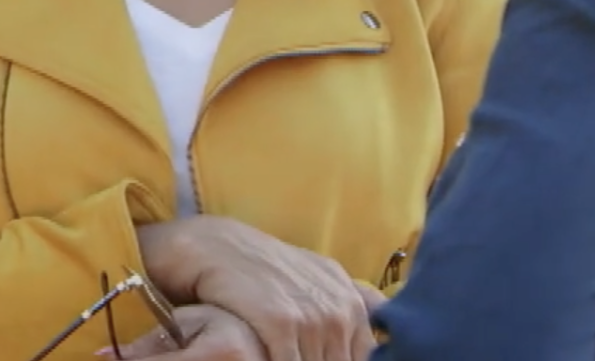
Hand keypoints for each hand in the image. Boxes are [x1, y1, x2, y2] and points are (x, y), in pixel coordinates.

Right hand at [138, 217, 374, 360]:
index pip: (364, 356)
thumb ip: (351, 300)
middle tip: (299, 357)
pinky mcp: (281, 323)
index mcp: (350, 301)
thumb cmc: (263, 267)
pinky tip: (264, 358)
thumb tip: (381, 321)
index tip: (325, 359)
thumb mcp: (317, 275)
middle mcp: (338, 308)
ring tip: (280, 358)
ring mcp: (311, 316)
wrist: (214, 245)